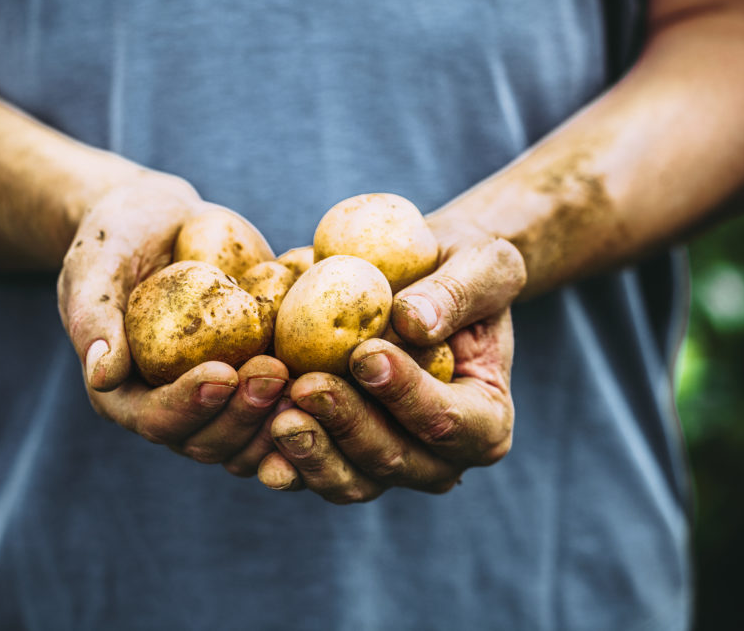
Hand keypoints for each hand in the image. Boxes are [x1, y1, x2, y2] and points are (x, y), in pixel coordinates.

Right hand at [58, 173, 286, 470]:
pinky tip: (339, 374)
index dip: (190, 404)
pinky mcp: (254, 375)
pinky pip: (284, 405)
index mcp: (123, 393)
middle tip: (275, 373)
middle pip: (211, 439)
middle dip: (245, 413)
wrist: (161, 220)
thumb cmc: (116, 235)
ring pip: (253, 436)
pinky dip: (310, 398)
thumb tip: (100, 373)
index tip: (222, 372)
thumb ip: (93, 318)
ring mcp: (218, 397)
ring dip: (282, 417)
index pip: (156, 418)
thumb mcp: (95, 264)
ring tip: (311, 379)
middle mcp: (172, 406)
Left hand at [257, 222, 525, 502]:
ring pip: (349, 480)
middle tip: (307, 387)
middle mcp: (439, 460)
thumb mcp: (483, 264)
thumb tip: (413, 323)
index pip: (446, 420)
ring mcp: (386, 465)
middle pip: (392, 459)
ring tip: (277, 415)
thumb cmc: (462, 269)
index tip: (364, 354)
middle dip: (347, 426)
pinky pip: (309, 473)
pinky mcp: (340, 458)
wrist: (421, 280)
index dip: (405, 394)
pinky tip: (257, 434)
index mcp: (485, 421)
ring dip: (310, 453)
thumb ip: (458, 293)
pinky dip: (283, 459)